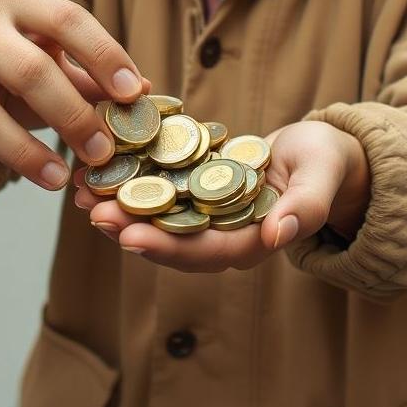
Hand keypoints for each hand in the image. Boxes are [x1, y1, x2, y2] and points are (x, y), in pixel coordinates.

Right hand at [0, 0, 149, 190]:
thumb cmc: (12, 63)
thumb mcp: (52, 58)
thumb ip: (93, 73)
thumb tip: (147, 91)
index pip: (70, 19)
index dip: (105, 55)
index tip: (134, 92)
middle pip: (40, 64)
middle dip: (81, 108)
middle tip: (114, 143)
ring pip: (16, 93)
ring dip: (61, 129)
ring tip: (93, 160)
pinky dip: (25, 156)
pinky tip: (53, 177)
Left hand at [76, 120, 369, 272]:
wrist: (320, 154)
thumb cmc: (326, 164)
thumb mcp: (322, 177)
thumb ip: (306, 207)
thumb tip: (278, 234)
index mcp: (253, 242)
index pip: (204, 252)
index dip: (165, 246)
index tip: (127, 236)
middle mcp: (223, 234)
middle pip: (169, 239)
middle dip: (126, 226)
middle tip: (88, 210)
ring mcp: (207, 213)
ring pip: (157, 217)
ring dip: (118, 206)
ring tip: (80, 191)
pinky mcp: (196, 189)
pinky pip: (159, 189)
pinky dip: (130, 180)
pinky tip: (99, 167)